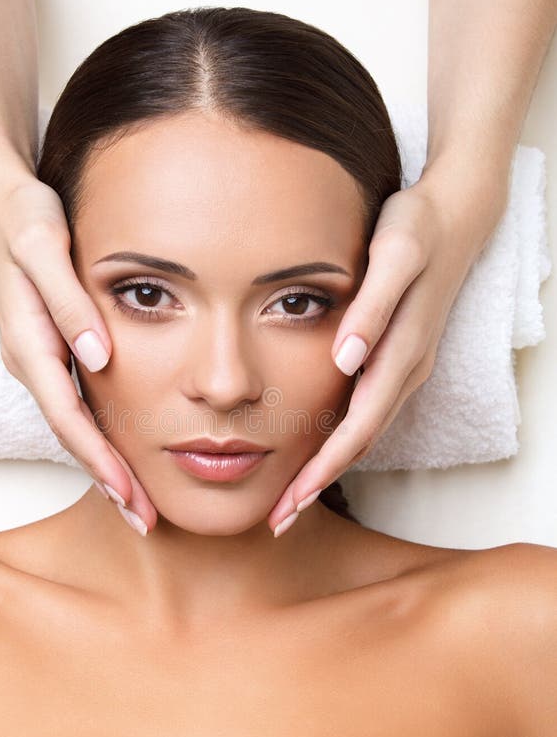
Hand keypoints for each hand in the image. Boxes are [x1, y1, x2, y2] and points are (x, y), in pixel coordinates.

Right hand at [0, 166, 157, 533]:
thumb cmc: (25, 218)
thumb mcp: (44, 246)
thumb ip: (68, 300)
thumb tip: (97, 356)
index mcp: (29, 343)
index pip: (68, 417)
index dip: (100, 460)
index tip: (131, 496)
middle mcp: (31, 361)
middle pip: (72, 434)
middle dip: (107, 479)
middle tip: (145, 518)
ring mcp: (38, 360)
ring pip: (73, 424)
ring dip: (104, 464)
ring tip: (139, 499)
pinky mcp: (48, 352)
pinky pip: (74, 404)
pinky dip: (98, 434)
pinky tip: (121, 450)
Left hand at [267, 159, 509, 535]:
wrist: (457, 215)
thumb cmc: (417, 228)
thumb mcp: (395, 255)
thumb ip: (373, 308)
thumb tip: (346, 360)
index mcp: (401, 353)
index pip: (357, 428)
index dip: (323, 469)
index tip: (291, 502)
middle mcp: (405, 370)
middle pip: (359, 443)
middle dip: (318, 484)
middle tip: (279, 520)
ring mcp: (404, 368)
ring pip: (364, 433)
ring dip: (327, 469)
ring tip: (291, 498)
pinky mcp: (398, 359)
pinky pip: (367, 413)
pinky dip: (340, 441)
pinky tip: (316, 450)